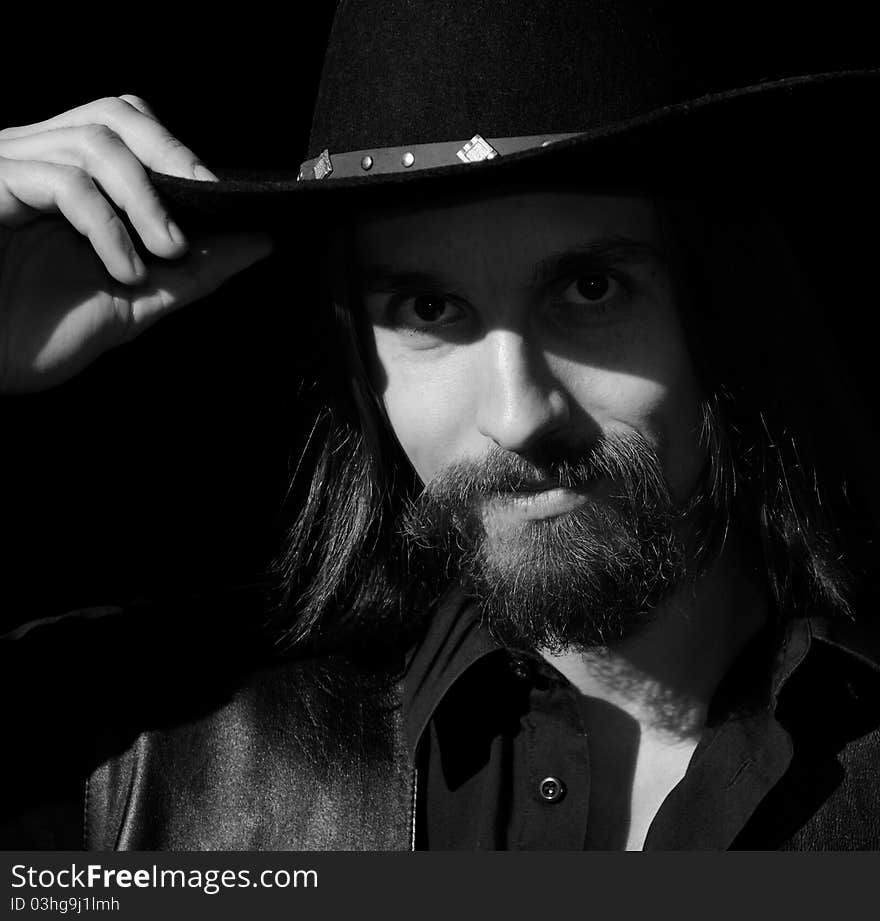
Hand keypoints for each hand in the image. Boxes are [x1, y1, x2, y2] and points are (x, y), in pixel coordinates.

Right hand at [0, 95, 272, 392]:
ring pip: (96, 144)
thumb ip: (195, 269)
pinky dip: (109, 226)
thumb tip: (259, 240)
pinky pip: (63, 182)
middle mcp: (37, 160)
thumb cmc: (42, 334)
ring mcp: (10, 168)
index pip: (130, 127)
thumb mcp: (137, 299)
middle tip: (208, 203)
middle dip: (173, 157)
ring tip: (168, 252)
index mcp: (69, 178)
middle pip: (115, 113)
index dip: (180, 154)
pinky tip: (125, 270)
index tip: (225, 198)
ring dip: (148, 201)